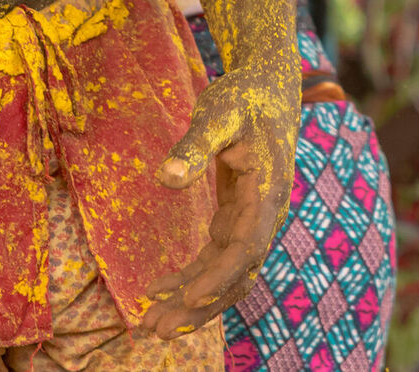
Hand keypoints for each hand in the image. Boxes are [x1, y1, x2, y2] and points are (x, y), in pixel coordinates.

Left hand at [137, 63, 298, 337]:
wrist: (267, 89)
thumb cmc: (243, 98)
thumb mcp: (217, 113)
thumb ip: (195, 145)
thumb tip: (165, 178)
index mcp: (266, 193)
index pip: (246, 247)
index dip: (220, 276)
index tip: (189, 297)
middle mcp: (264, 216)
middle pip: (237, 275)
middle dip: (201, 307)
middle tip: (158, 330)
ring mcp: (252, 221)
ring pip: (226, 275)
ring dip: (192, 301)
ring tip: (151, 323)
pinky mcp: (236, 219)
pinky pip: (215, 260)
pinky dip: (190, 277)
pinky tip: (159, 290)